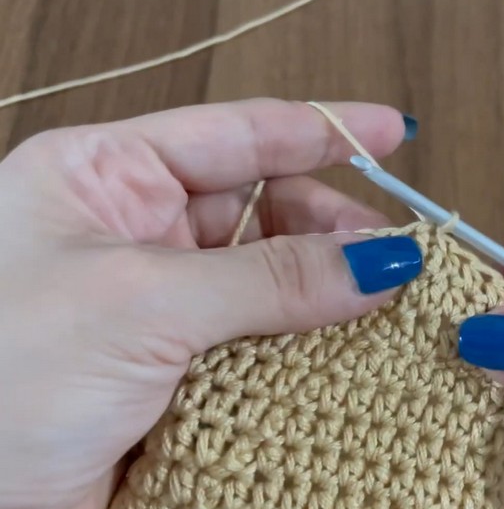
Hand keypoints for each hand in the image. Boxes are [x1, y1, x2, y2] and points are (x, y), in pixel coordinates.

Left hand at [0, 99, 423, 508]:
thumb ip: (270, 278)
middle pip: (264, 209)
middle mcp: (132, 235)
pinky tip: (354, 356)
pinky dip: (310, 354)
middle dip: (334, 227)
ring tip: (391, 308)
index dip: (318, 130)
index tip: (390, 134)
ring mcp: (157, 310)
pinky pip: (264, 348)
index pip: (233, 134)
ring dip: (329, 297)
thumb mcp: (140, 305)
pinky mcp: (178, 378)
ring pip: (272, 284)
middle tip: (397, 256)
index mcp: (102, 179)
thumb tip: (380, 259)